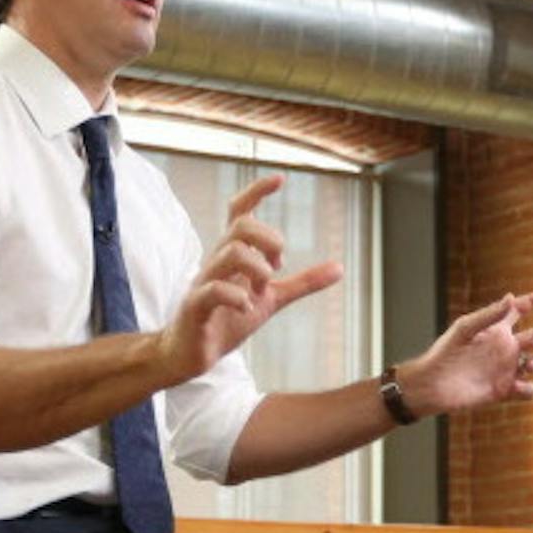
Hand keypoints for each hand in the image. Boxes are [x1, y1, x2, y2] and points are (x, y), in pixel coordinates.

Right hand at [160, 175, 341, 379]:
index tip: (280, 179)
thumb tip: (340, 267)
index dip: (257, 192)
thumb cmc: (228, 320)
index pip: (239, 211)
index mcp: (233, 255)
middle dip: (269, 240)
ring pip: (230, 253)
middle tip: (278, 267)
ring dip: (258, 270)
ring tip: (260, 292)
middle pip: (241, 226)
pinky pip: (213, 290)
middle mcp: (216, 261)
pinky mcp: (195, 307)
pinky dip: (237, 297)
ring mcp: (204, 282)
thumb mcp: (272, 298)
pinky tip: (247, 308)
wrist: (192, 353)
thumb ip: (302, 283)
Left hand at [396, 290, 532, 415]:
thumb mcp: (465, 329)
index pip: (521, 310)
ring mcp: (506, 369)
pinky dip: (530, 389)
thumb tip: (511, 297)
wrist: (432, 385)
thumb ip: (489, 315)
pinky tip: (520, 386)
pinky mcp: (504, 390)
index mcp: (496, 329)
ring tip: (532, 366)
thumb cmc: (444, 353)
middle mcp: (505, 347)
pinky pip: (528, 390)